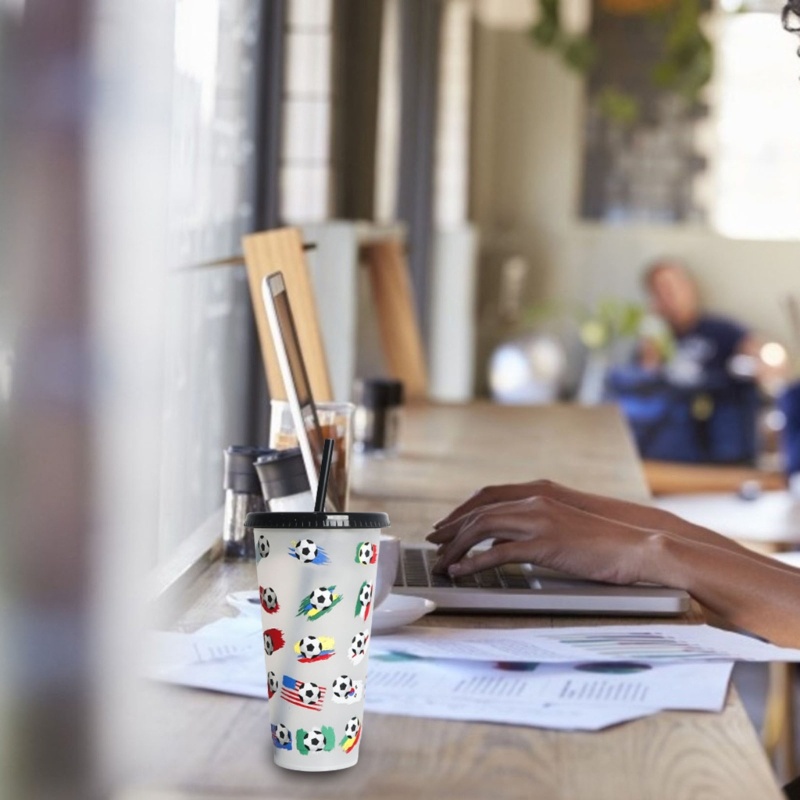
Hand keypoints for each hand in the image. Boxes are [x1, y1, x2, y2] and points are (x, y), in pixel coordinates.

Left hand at [427, 492, 657, 585]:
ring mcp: (539, 522)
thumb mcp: (564, 527)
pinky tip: (461, 572)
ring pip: (483, 529)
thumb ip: (537, 528)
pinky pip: (499, 554)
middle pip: (479, 513)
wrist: (637, 546)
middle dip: (452, 530)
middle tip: (433, 545)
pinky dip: (475, 563)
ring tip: (442, 563)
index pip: (487, 500)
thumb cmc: (604, 542)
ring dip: (457, 547)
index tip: (444, 527)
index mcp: (538, 497)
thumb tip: (509, 542)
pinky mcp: (546, 545)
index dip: (461, 513)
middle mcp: (535, 503)